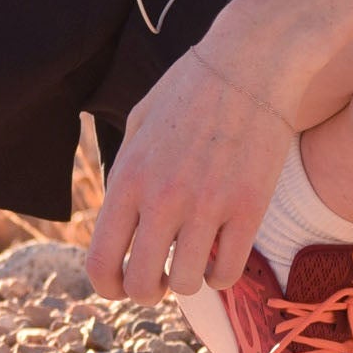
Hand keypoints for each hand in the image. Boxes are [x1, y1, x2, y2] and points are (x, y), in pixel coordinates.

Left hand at [86, 40, 294, 303]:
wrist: (251, 61)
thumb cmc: (191, 88)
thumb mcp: (139, 123)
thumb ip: (125, 174)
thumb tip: (120, 224)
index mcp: (129, 176)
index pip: (101, 261)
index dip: (107, 286)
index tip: (121, 284)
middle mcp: (163, 197)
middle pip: (141, 283)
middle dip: (147, 290)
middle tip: (160, 277)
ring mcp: (208, 204)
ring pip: (187, 285)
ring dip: (188, 281)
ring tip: (193, 260)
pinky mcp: (249, 207)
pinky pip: (228, 272)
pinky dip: (221, 274)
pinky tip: (221, 254)